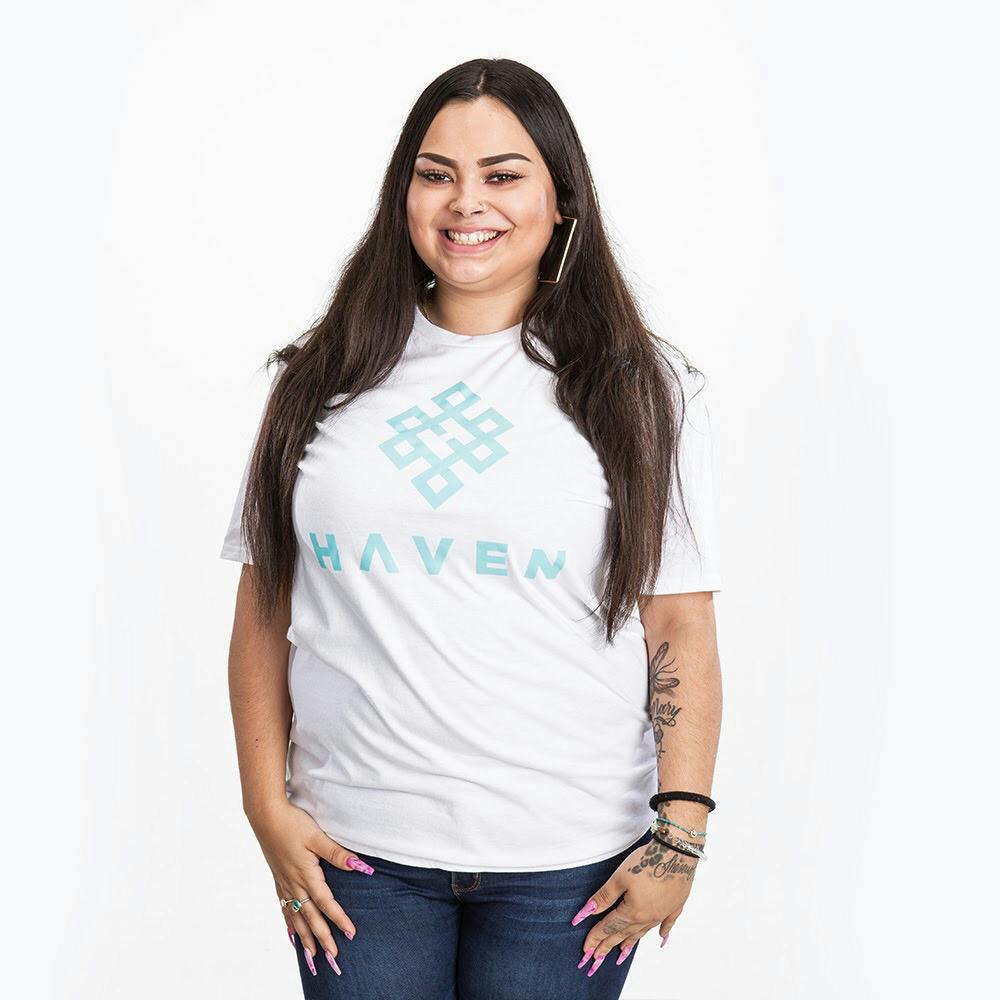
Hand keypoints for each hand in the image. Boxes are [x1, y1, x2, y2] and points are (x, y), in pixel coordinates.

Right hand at [247, 799, 373, 975]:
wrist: (265, 816)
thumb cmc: (292, 823)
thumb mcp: (317, 837)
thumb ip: (337, 854)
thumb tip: (359, 866)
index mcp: (306, 875)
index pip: (326, 903)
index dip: (339, 919)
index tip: (350, 934)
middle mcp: (294, 884)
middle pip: (310, 917)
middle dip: (322, 938)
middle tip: (333, 958)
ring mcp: (284, 883)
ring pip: (295, 917)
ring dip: (305, 937)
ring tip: (312, 956)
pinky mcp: (277, 878)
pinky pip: (284, 908)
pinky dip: (289, 923)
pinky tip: (291, 933)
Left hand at [571, 836, 698, 975]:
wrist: (678, 851)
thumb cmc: (647, 861)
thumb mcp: (620, 877)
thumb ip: (604, 896)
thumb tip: (587, 912)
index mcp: (632, 912)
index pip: (609, 928)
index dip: (595, 938)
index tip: (585, 952)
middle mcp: (648, 918)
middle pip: (623, 935)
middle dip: (607, 947)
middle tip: (595, 961)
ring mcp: (663, 913)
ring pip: (642, 932)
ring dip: (630, 943)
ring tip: (621, 954)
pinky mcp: (675, 905)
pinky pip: (668, 924)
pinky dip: (663, 932)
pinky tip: (661, 938)